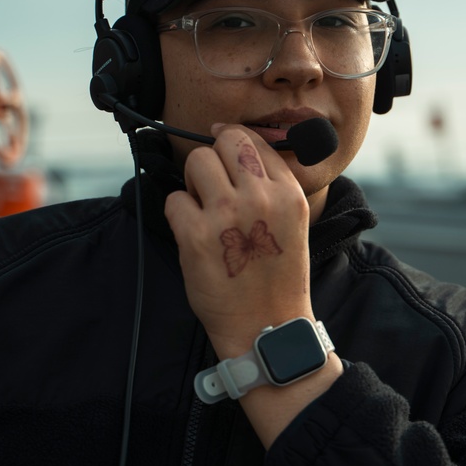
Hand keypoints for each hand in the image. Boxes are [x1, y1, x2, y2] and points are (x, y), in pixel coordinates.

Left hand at [163, 124, 313, 357]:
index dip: (233, 142)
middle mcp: (260, 198)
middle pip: (225, 141)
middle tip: (213, 187)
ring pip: (196, 162)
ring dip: (193, 181)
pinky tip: (194, 234)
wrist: (266, 326)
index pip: (255, 140)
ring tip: (203, 209)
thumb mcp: (292, 222)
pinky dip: (178, 214)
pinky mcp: (196, 236)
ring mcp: (227, 215)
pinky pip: (173, 199)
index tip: (223, 153)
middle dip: (214, 159)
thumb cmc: (276, 276)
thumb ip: (272, 185)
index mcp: (288, 194)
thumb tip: (232, 140)